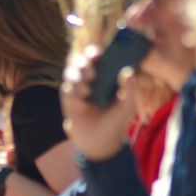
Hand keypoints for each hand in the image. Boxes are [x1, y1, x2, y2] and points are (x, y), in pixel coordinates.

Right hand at [60, 45, 137, 161]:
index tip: (96, 53)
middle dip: (83, 64)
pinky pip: (66, 91)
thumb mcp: (127, 106)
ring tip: (87, 90)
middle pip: (79, 63)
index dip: (92, 53)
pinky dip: (73, 94)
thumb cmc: (115, 121)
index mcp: (101, 78)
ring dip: (77, 78)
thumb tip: (128, 71)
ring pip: (69, 74)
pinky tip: (81, 103)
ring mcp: (76, 91)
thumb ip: (129, 88)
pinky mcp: (68, 102)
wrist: (100, 142)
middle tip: (91, 72)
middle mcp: (87, 81)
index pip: (94, 59)